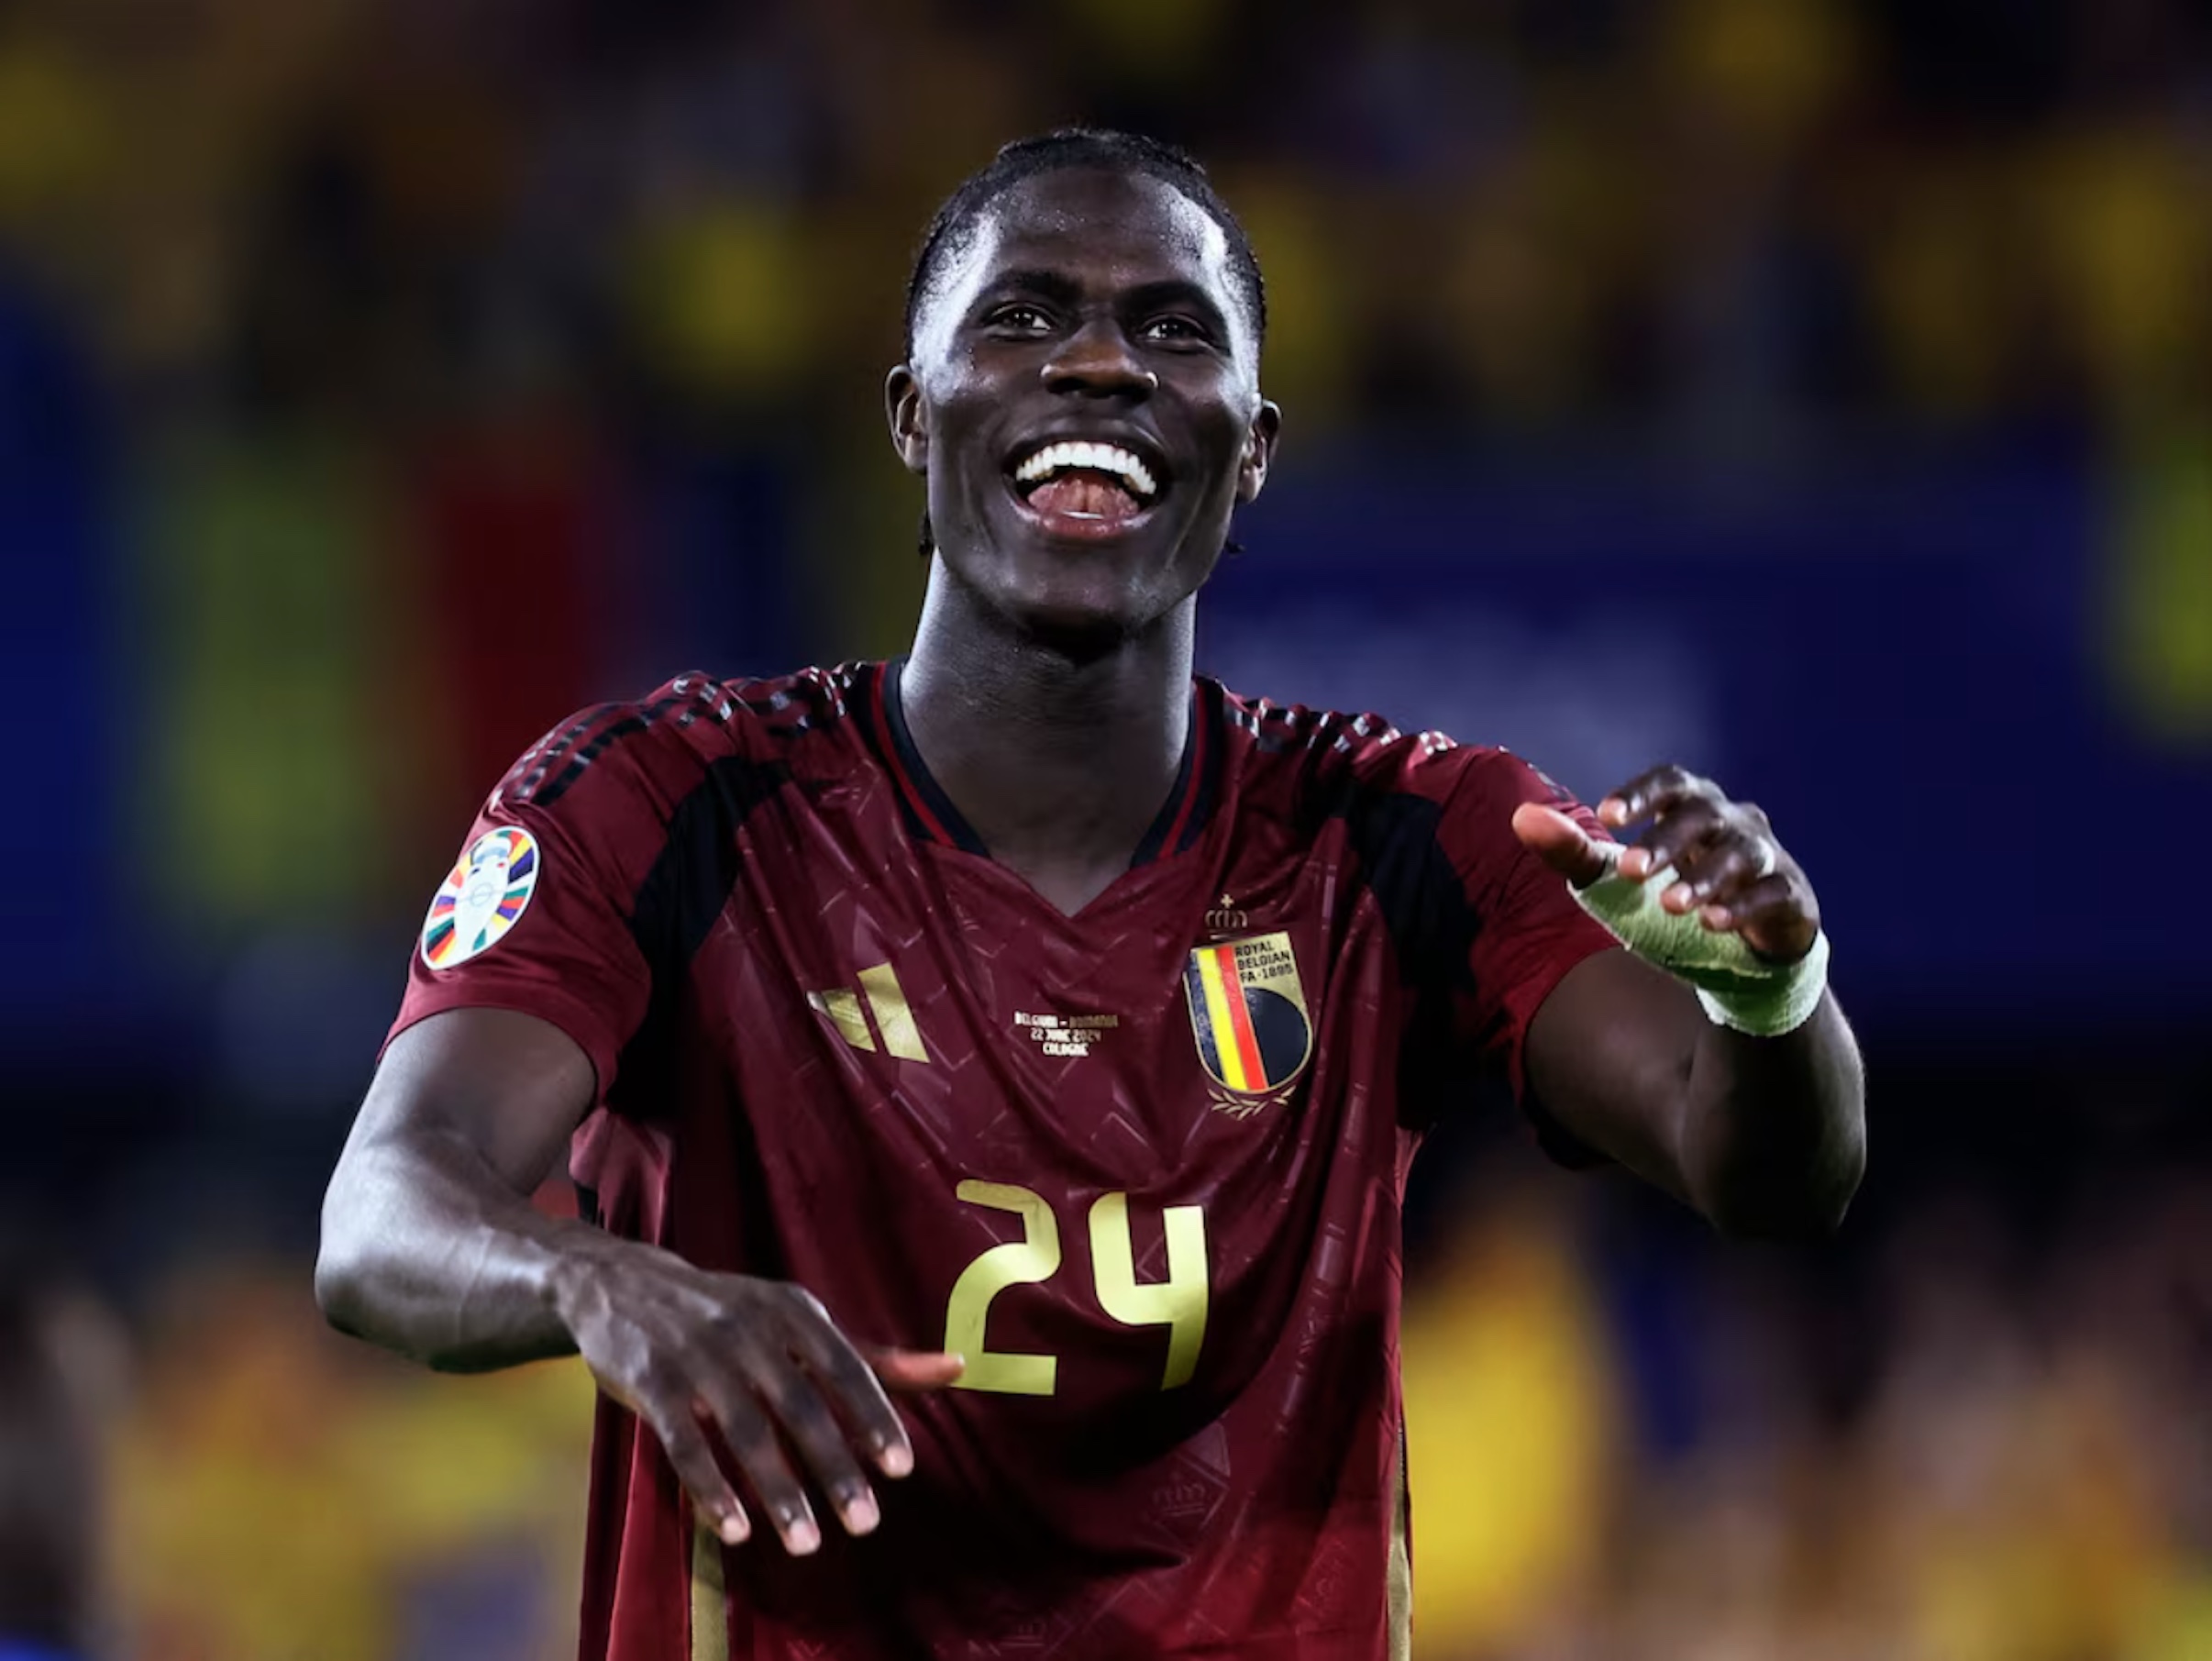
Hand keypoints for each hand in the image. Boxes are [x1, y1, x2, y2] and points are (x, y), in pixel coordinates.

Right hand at [552, 1241, 963, 1554]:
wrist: (623, 1284)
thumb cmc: (730, 1313)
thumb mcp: (797, 1321)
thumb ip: (871, 1356)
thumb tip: (956, 1369)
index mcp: (793, 1310)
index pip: (845, 1367)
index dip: (873, 1418)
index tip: (900, 1469)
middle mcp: (748, 1328)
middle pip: (800, 1407)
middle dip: (835, 1469)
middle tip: (865, 1523)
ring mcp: (697, 1356)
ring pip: (745, 1433)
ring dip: (778, 1492)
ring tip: (807, 1543)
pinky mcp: (651, 1383)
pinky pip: (685, 1446)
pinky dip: (712, 1490)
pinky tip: (737, 1530)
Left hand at [1511, 763, 1820, 963]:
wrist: (1746, 949)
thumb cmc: (1675, 891)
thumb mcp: (1620, 875)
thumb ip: (1573, 850)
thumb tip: (1520, 817)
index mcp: (1692, 805)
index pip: (1671, 781)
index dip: (1641, 792)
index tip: (1606, 816)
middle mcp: (1734, 821)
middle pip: (1703, 816)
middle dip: (1665, 841)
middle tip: (1629, 870)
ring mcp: (1768, 857)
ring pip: (1742, 855)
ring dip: (1704, 878)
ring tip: (1668, 904)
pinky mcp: (1791, 897)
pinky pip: (1772, 895)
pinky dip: (1742, 908)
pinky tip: (1713, 924)